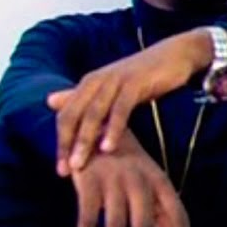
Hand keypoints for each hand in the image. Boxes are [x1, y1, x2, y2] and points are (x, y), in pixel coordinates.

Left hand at [48, 29, 214, 175]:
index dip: (61, 142)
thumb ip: (84, 97)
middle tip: (64, 171)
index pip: (66, 116)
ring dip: (84, 140)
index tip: (61, 169)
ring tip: (80, 164)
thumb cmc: (145, 75)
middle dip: (67, 145)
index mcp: (88, 83)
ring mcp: (114, 81)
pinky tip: (109, 148)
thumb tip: (50, 101)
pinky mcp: (134, 83)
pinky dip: (112, 129)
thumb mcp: (112, 87)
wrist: (176, 54)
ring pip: (92, 114)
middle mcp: (95, 81)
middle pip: (73, 116)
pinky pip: (119, 110)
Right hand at [70, 130, 192, 226]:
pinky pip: (86, 215)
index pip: (177, 213)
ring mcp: (114, 180)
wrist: (96, 124)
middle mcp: (140, 181)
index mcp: (160, 181)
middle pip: (143, 225)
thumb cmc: (128, 162)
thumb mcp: (150, 182)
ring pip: (114, 224)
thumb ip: (162, 212)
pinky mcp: (88, 180)